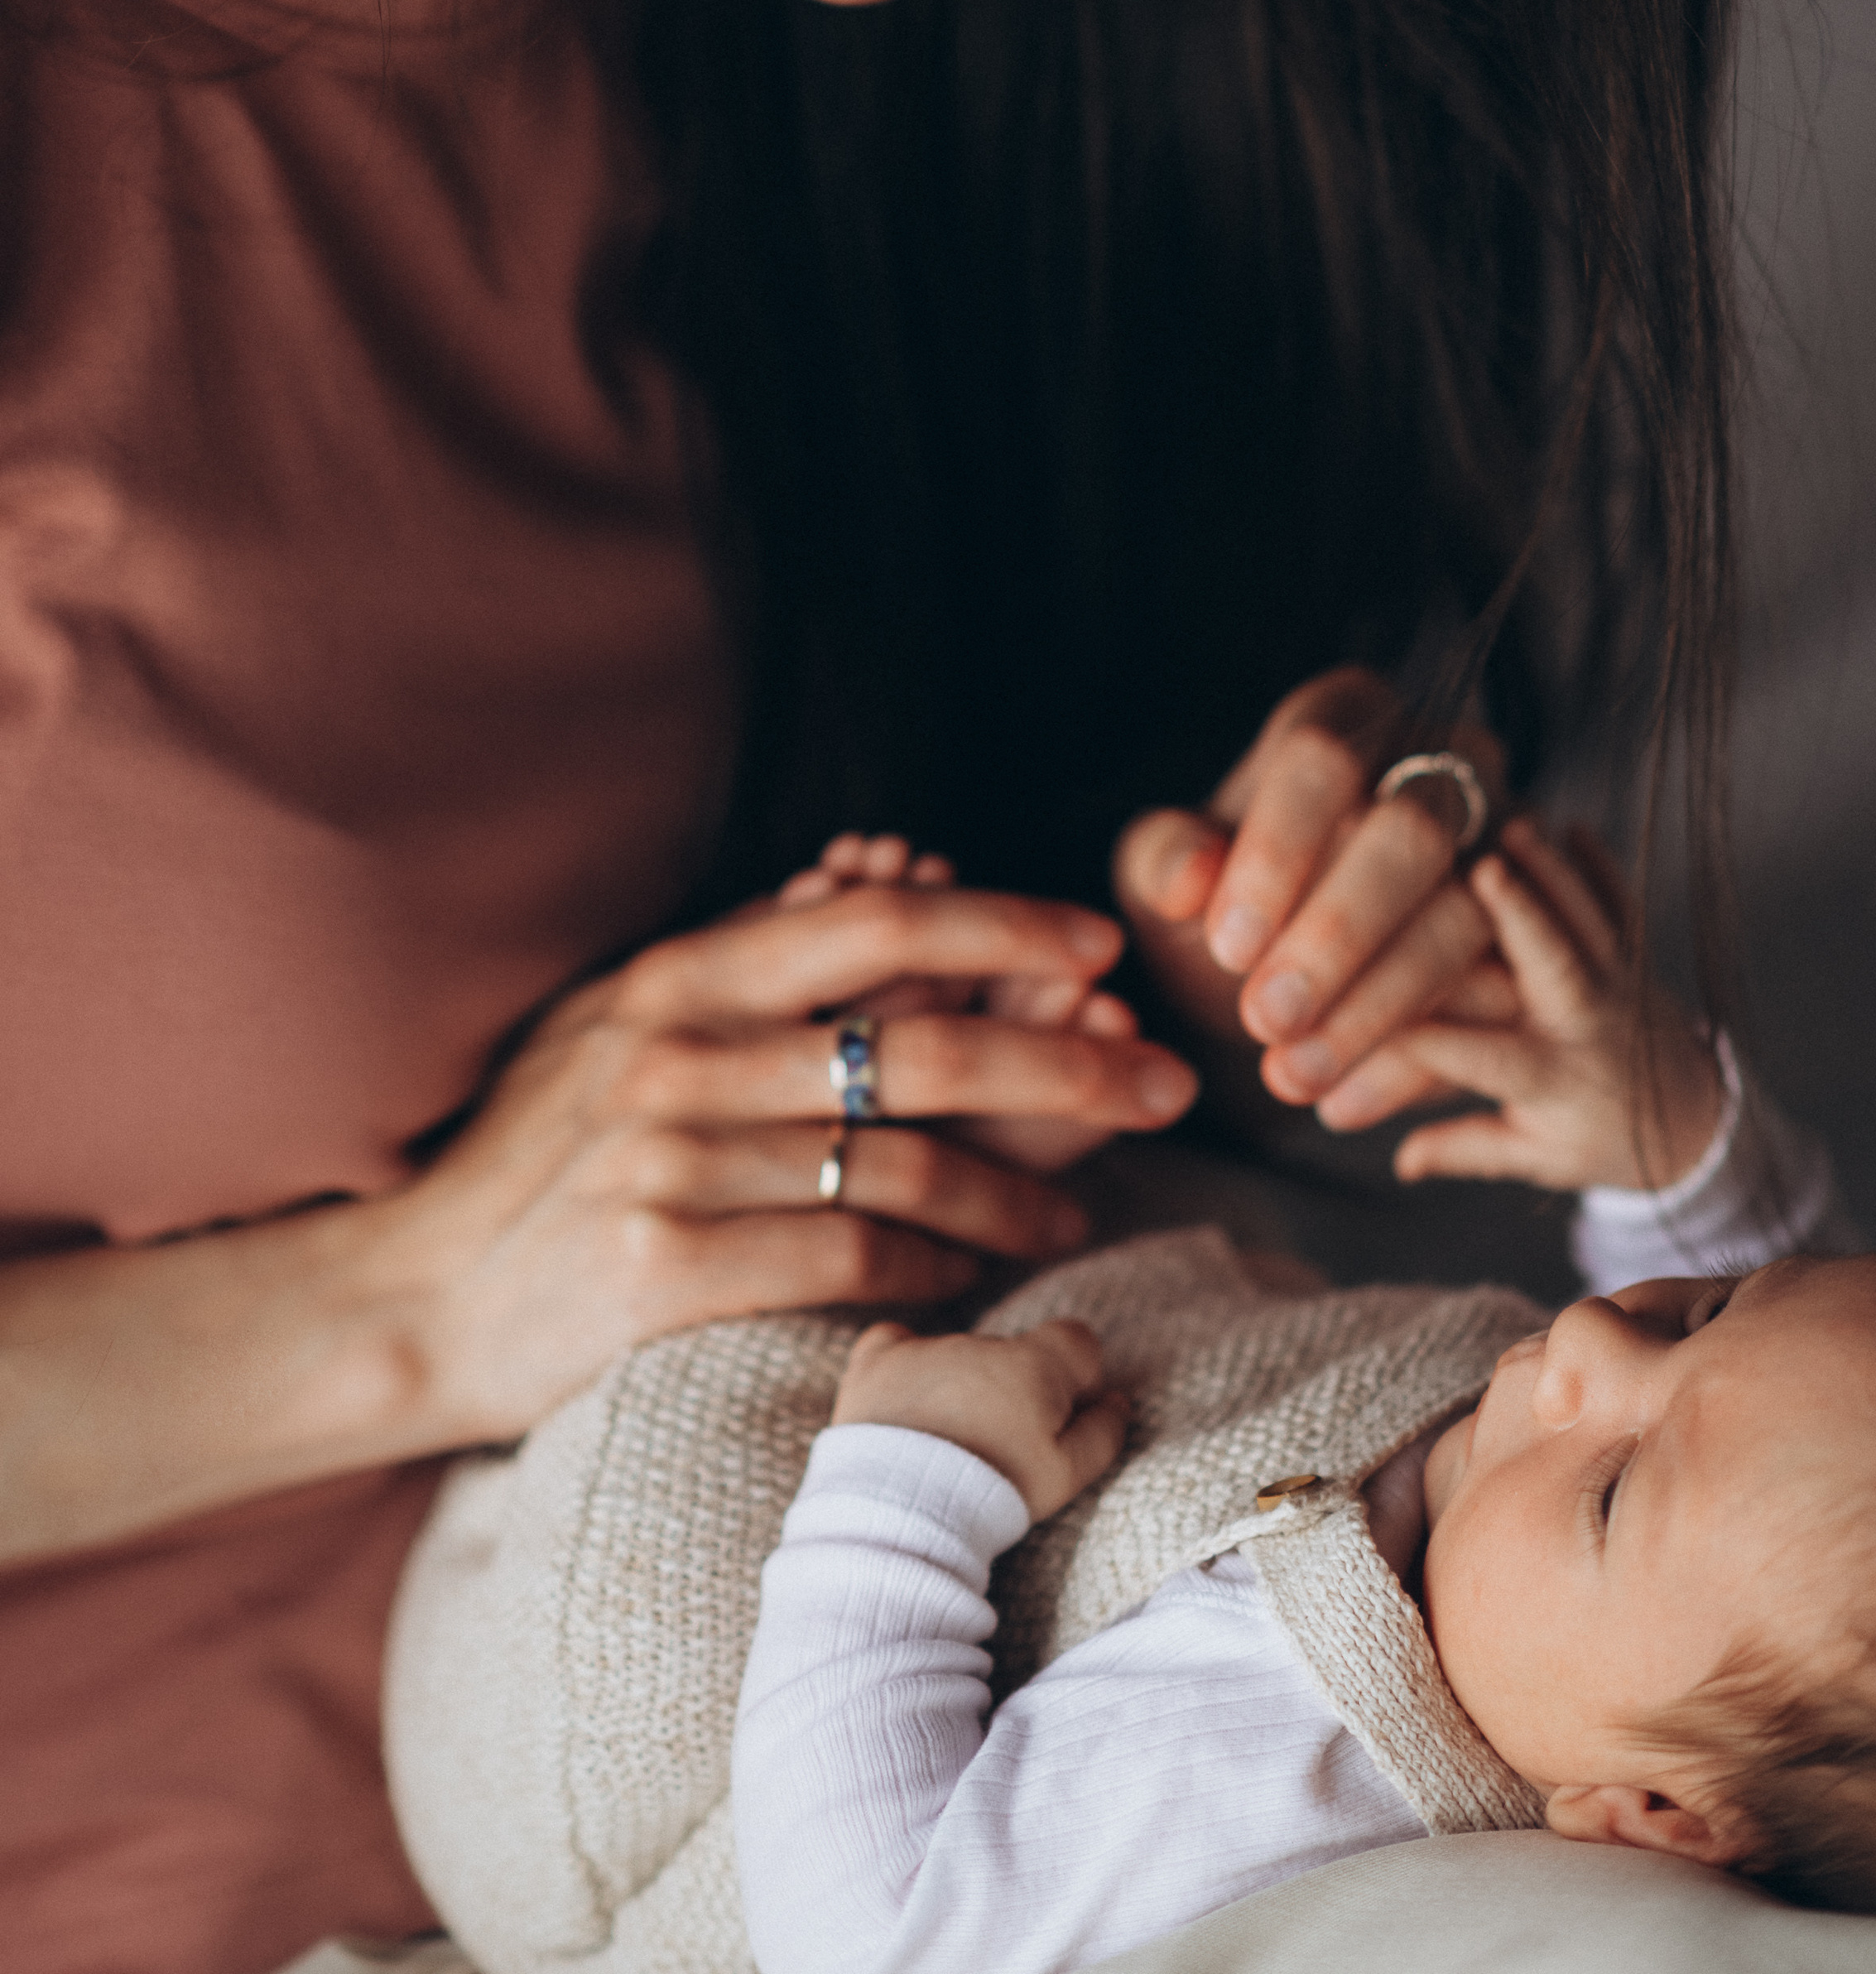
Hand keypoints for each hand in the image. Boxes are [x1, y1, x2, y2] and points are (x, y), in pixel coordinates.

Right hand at [375, 880, 1195, 1450]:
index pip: (876, 924)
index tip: (1100, 947)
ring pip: (906, 1162)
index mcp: (677, 975)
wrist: (409, 1300)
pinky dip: (940, 1264)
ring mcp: (671, 1162)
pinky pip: (853, 1257)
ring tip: (1081, 1207)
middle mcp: (677, 1054)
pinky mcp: (665, 1270)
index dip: (1003, 924)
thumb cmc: (537, 1155)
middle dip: (1068, 1059)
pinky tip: (986, 1272)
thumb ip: (750, 958)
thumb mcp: (623, 1023)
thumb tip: (890, 877)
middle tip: (1165, 1080)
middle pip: (924, 1042)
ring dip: (1021, 1187)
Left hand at [832, 1315, 1126, 1522]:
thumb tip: (1117, 1401)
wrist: (901, 1510)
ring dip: (961, 1386)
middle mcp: (982, 1342)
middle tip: (999, 1447)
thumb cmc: (993, 1493)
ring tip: (946, 1447)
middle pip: (1014, 1353)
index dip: (1077, 1380)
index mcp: (1036, 1363)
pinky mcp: (876, 1362)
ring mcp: (926, 1347)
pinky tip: (904, 1404)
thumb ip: (1103, 1432)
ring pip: (958, 1356)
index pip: (1077, 1341)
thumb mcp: (1066, 1476)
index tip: (1060, 1418)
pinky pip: (895, 1344)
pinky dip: (903, 1367)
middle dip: (1014, 1388)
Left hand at [1112, 666, 1510, 1109]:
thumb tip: (1190, 876)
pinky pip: (1495, 994)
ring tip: (1292, 1078)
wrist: (1279, 962)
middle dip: (1339, 937)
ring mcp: (1504, 841)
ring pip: (1466, 918)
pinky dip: (1415, 1060)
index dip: (1279, 853)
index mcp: (1347, 714)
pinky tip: (1343, 1102)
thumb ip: (1163, 862)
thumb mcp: (1164, 872)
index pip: (1323, 760)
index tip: (1229, 946)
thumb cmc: (1219, 897)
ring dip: (1377, 1010)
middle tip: (1266, 1021)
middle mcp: (1444, 759)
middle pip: (1413, 833)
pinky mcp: (1533, 929)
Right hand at [1367, 818, 1724, 1191]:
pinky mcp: (1636, 953)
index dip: (1430, 1032)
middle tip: (1483, 870)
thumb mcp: (1533, 1157)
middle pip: (1556, 966)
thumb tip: (1396, 1162)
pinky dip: (1601, 863)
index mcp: (1552, 1078)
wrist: (1693, 1122)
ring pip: (1590, 920)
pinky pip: (1623, 902)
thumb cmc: (1597, 1139)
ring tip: (1517, 826)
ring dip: (1555, 872)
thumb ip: (1463, 1150)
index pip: (1484, 1057)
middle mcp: (1587, 1025)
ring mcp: (1619, 982)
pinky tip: (1571, 824)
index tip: (1376, 1004)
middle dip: (1522, 916)